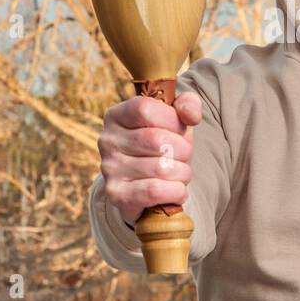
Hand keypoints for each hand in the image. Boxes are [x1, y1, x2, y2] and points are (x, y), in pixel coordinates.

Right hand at [97, 91, 202, 225]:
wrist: (145, 187)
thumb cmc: (162, 146)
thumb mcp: (175, 120)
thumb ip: (188, 105)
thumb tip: (191, 115)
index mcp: (117, 116)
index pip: (145, 109)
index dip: (172, 119)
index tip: (179, 128)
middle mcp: (108, 140)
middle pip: (158, 140)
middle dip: (183, 150)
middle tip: (183, 155)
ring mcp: (110, 169)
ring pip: (161, 168)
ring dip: (182, 172)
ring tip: (179, 173)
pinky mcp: (116, 195)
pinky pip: (155, 191)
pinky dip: (176, 191)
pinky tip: (177, 189)